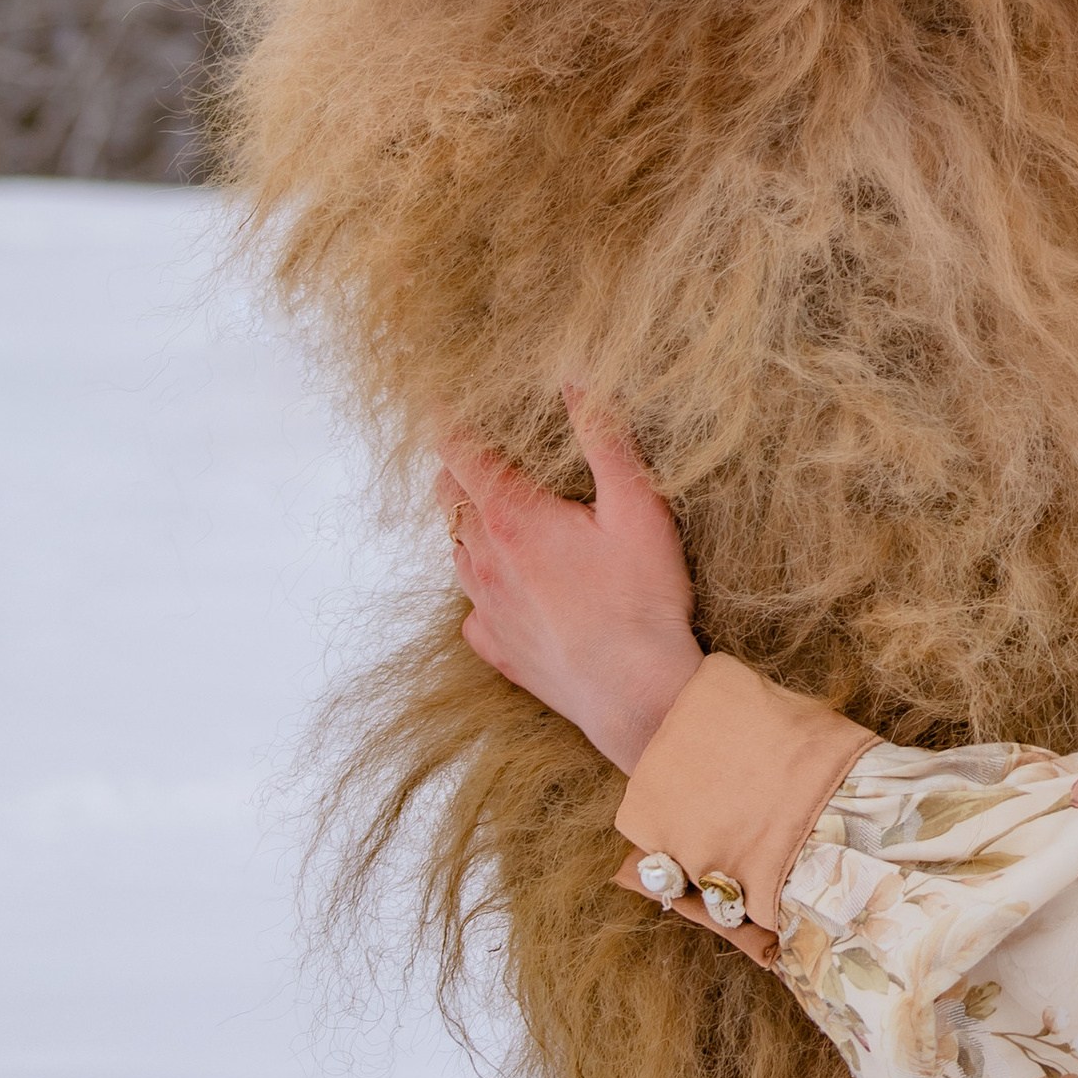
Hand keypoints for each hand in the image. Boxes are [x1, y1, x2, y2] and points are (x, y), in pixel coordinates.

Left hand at [443, 391, 703, 773]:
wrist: (636, 692)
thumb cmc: (641, 598)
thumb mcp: (637, 506)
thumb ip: (604, 440)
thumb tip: (577, 384)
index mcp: (514, 518)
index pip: (461, 455)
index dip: (446, 422)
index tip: (436, 400)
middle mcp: (487, 561)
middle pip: (449, 502)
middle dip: (455, 471)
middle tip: (473, 453)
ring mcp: (487, 609)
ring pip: (457, 554)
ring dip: (467, 528)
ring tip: (493, 516)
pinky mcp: (497, 649)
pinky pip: (473, 611)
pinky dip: (482, 590)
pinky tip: (508, 591)